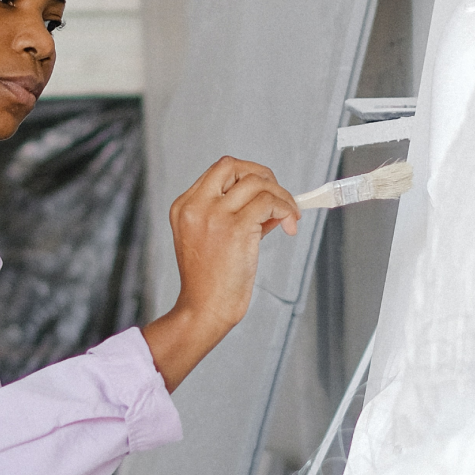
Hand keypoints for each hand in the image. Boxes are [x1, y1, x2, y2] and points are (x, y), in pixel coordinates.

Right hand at [142, 157, 297, 391]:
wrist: (205, 309)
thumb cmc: (210, 281)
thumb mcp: (212, 239)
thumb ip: (236, 215)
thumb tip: (272, 202)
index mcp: (184, 206)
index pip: (219, 171)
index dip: (247, 176)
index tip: (265, 192)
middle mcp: (195, 205)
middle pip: (234, 166)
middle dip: (264, 176)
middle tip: (279, 198)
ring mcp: (213, 215)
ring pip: (257, 182)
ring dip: (282, 196)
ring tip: (290, 217)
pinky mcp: (235, 228)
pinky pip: (269, 203)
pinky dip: (287, 209)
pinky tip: (290, 226)